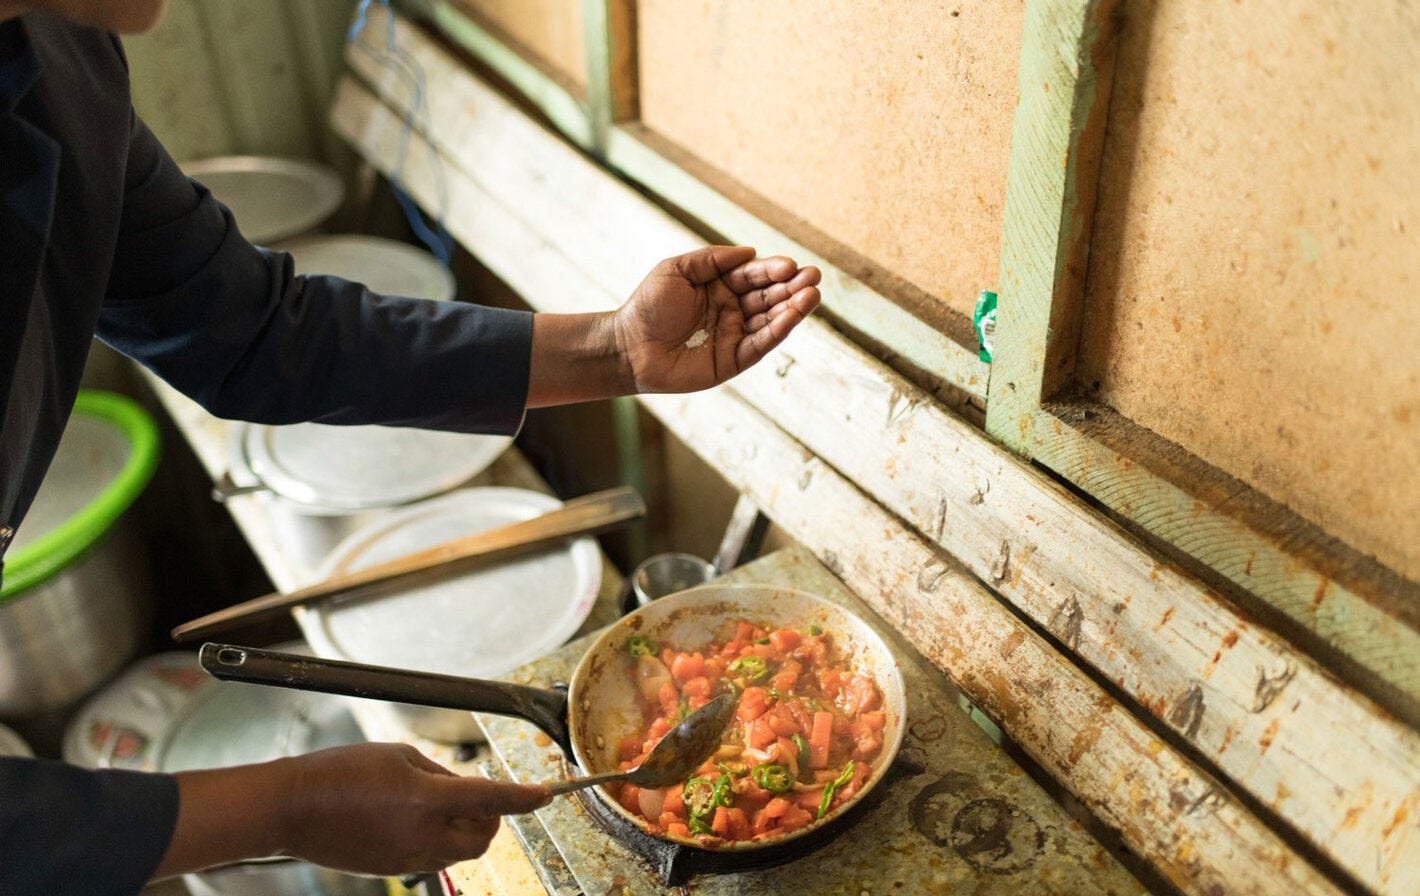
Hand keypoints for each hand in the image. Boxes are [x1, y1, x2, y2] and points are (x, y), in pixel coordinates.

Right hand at [155, 743, 550, 879]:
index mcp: (427, 801)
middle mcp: (422, 835)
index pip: (492, 799)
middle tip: (480, 794)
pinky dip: (439, 838)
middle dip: (493, 817)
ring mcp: (407, 857)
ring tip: (442, 802)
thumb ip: (439, 774)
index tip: (547, 793)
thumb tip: (463, 788)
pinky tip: (415, 817)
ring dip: (466, 829)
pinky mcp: (392, 869)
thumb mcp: (399, 757)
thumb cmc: (342, 771)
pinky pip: (432, 857)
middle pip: (483, 837)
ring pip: (460, 852)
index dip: (525, 797)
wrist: (292, 809)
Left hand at [615, 245, 821, 393]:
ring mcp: (734, 336)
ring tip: (813, 294)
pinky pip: (760, 345)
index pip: (754, 275)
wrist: (627, 346)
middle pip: (769, 296)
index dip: (773, 270)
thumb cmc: (647, 306)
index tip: (790, 265)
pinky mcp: (732, 361)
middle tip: (814, 277)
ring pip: (771, 320)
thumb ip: (713, 259)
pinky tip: (792, 317)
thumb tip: (751, 252)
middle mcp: (731, 310)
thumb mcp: (676, 269)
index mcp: (719, 287)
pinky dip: (778, 331)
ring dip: (793, 308)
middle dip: (792, 286)